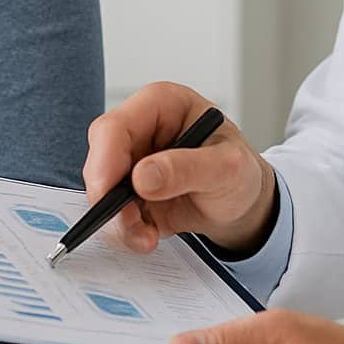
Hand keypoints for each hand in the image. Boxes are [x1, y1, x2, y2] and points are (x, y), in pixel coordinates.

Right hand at [83, 82, 275, 254]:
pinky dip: (125, 231)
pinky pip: (112, 212)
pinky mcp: (130, 191)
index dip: (104, 160)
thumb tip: (143, 177)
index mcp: (161, 105)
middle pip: (101, 158)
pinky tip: (148, 237)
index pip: (116, 126)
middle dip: (109, 198)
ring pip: (102, 190)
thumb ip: (188, 168)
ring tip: (147, 237)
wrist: (242, 203)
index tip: (108, 193)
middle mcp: (141, 129)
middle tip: (130, 225)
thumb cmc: (239, 171)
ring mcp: (133, 161)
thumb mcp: (227, 167)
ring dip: (119, 221)